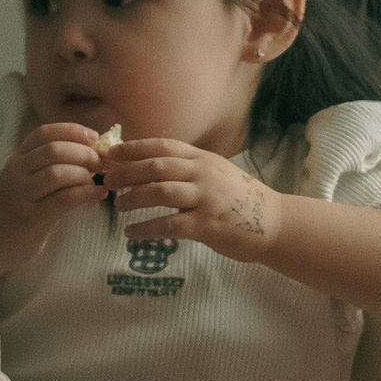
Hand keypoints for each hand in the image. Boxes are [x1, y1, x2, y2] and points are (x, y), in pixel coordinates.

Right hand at [0, 111, 120, 274]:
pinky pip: (62, 200)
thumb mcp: (22, 181)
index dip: (72, 131)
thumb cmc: (10, 210)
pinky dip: (85, 194)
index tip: (94, 137)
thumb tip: (89, 155)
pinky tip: (98, 194)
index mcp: (16, 159)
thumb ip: (46, 167)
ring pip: (58, 173)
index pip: (44, 133)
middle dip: (84, 152)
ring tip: (98, 179)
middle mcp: (16, 172)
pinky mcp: (30, 218)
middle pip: (53, 149)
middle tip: (101, 162)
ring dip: (84, 173)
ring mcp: (21, 195)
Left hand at [99, 135, 279, 255]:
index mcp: (202, 159)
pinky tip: (131, 234)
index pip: (163, 146)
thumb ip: (187, 168)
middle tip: (107, 181)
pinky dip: (146, 229)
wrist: (273, 222)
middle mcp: (203, 174)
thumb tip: (149, 166)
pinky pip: (170, 225)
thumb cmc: (240, 199)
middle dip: (127, 172)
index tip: (111, 153)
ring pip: (160, 191)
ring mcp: (206, 198)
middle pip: (156, 167)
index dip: (134, 148)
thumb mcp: (215, 173)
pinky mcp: (208, 225)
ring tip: (117, 205)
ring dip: (134, 198)